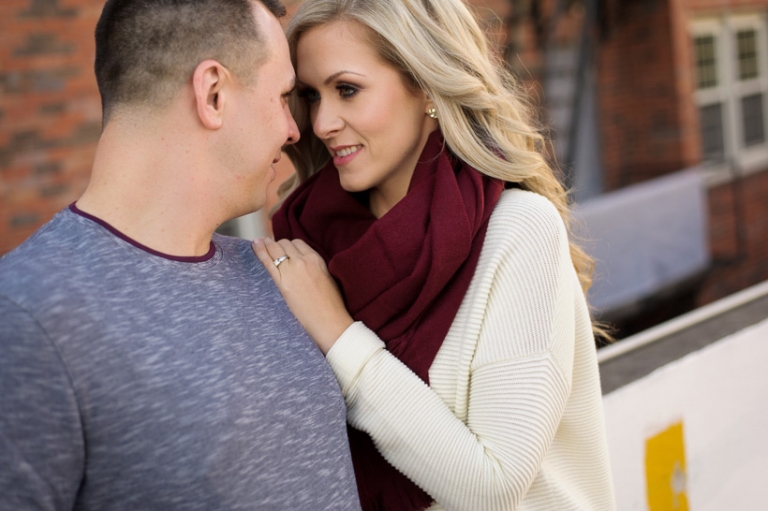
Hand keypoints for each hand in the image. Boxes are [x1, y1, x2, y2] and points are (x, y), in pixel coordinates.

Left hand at [253, 237, 353, 353]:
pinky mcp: (282, 282)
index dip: (288, 246)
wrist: (328, 319)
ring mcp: (291, 270)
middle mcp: (303, 261)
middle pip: (284, 244)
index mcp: (316, 259)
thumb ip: (314, 266)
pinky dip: (259, 251)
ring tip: (259, 242)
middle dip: (277, 245)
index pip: (297, 243)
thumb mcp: (327, 277)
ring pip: (275, 248)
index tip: (283, 249)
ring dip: (267, 245)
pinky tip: (254, 245)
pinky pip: (267, 261)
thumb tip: (304, 265)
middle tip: (270, 246)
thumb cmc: (331, 304)